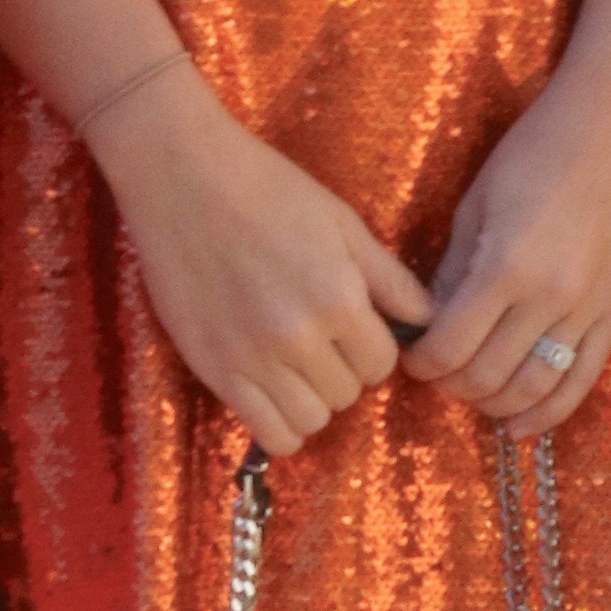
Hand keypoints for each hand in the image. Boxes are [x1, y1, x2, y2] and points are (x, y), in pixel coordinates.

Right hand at [91, 63, 434, 456]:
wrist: (182, 177)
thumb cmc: (269, 190)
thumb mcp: (343, 223)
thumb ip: (391, 278)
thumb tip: (428, 320)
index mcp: (337, 299)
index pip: (382, 363)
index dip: (373, 348)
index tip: (354, 328)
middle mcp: (298, 338)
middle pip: (348, 395)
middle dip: (343, 371)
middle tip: (321, 339)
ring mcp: (252, 359)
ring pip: (311, 421)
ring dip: (313, 399)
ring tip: (297, 366)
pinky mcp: (214, 370)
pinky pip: (268, 433)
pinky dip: (281, 425)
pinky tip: (275, 392)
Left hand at [402, 47, 610, 433]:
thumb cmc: (536, 151)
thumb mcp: (477, 204)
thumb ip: (452, 273)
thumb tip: (429, 325)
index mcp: (506, 266)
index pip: (449, 346)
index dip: (421, 362)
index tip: (410, 356)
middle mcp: (550, 298)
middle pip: (487, 376)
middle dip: (451, 384)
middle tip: (437, 373)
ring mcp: (590, 310)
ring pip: (533, 388)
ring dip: (494, 403)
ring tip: (472, 393)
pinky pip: (582, 381)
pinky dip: (548, 412)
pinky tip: (520, 426)